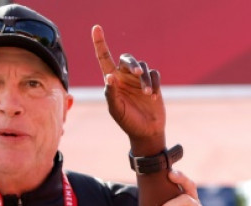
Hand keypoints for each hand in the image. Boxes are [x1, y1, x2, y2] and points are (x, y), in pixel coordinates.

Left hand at [92, 25, 165, 150]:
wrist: (146, 131)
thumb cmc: (127, 122)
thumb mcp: (116, 109)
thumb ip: (111, 93)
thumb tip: (108, 76)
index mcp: (111, 81)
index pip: (104, 58)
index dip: (100, 43)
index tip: (96, 28)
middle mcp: (124, 77)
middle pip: (127, 58)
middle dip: (132, 63)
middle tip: (137, 73)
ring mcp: (139, 79)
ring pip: (143, 67)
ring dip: (145, 80)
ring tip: (148, 95)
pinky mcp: (153, 82)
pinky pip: (154, 74)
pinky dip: (154, 83)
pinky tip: (153, 97)